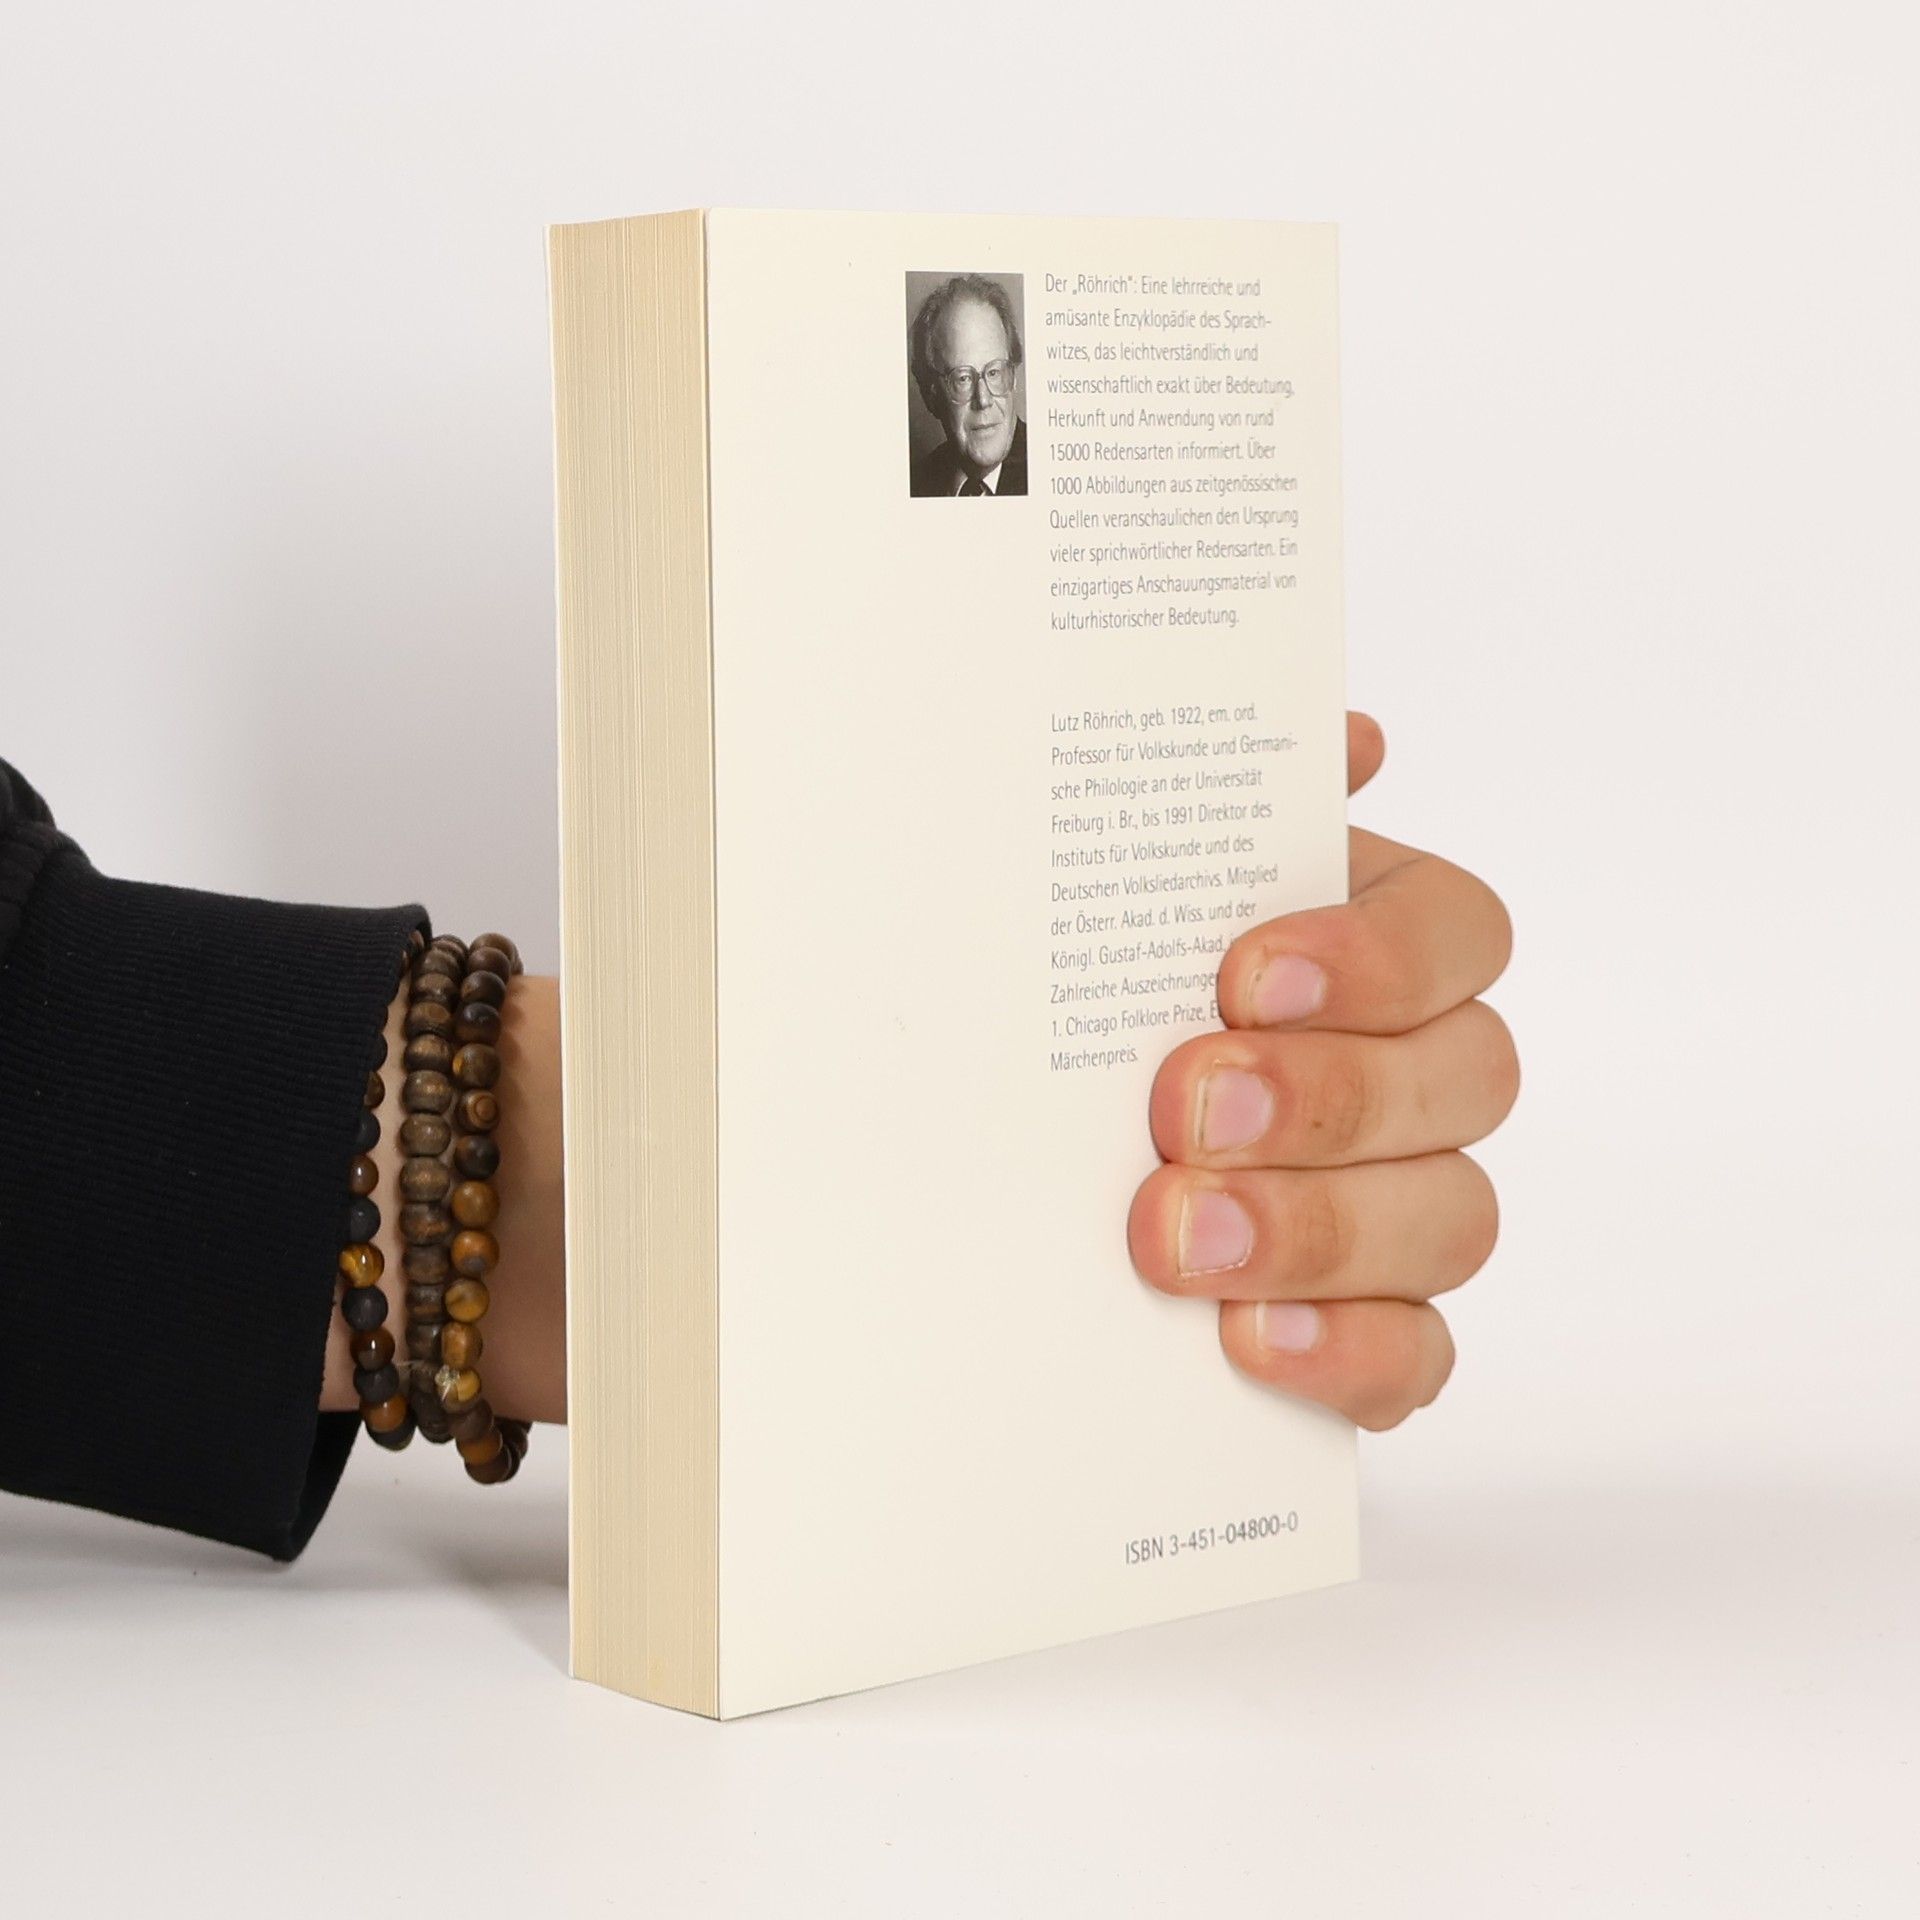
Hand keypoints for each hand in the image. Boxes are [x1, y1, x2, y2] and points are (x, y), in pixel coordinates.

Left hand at [1126, 712, 1517, 1428]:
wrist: (1028, 1129)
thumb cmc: (1099, 981)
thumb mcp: (1126, 880)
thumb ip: (1217, 807)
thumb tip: (1339, 737)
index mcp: (1374, 940)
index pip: (1458, 932)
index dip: (1378, 956)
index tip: (1245, 975)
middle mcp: (1416, 1066)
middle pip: (1470, 1078)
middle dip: (1332, 1098)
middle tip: (1186, 1112)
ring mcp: (1405, 1201)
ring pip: (1454, 1219)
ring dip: (1321, 1228)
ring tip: (1180, 1239)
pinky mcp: (1369, 1324)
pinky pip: (1418, 1357)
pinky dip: (1347, 1356)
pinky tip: (1243, 1340)